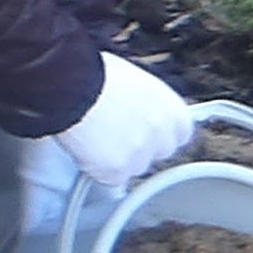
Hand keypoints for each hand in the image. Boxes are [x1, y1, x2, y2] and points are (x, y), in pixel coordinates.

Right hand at [47, 51, 198, 185]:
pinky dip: (98, 168)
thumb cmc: (97, 75)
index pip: (180, 135)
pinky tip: (88, 147)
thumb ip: (148, 103)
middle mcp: (162, 136)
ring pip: (134, 168)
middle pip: (159, 154)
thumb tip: (142, 110)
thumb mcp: (136, 82)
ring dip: (120, 159)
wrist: (72, 86)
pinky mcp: (117, 172)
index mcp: (174, 111)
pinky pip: (110, 177)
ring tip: (97, 136)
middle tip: (118, 134)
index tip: (146, 130)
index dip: (159, 133)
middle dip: (142, 148)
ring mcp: (141, 157)